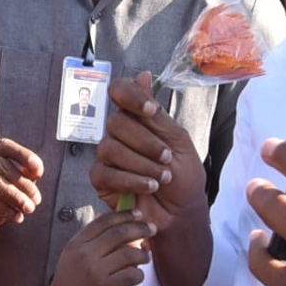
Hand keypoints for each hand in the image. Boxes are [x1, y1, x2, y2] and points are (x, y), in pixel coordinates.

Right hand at [0, 136, 43, 224]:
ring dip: (16, 198)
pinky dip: (5, 210)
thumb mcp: (13, 168)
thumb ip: (26, 169)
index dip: (25, 157)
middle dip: (25, 186)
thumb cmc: (2, 176)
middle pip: (6, 170)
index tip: (39, 171)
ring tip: (29, 208)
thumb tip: (36, 174)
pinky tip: (16, 216)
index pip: (9, 148)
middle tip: (36, 200)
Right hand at [30, 209, 153, 285]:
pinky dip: (139, 274)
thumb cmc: (69, 282)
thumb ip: (90, 238)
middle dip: (140, 228)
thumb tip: (109, 216)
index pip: (103, 221)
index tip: (138, 214)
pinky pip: (131, 275)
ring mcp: (95, 270)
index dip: (124, 215)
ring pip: (129, 254)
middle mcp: (85, 253)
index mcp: (77, 242)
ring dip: (142, 255)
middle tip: (152, 229)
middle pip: (119, 233)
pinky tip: (137, 276)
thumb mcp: (72, 254)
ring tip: (145, 257)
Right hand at [90, 72, 207, 231]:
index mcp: (137, 118)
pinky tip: (148, 187)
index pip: (119, 91)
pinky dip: (131, 181)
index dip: (131, 96)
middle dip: (146, 143)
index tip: (151, 111)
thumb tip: (143, 74)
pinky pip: (106, 173)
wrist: (182, 212)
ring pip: (110, 148)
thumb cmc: (183, 176)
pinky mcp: (101, 179)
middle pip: (116, 123)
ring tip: (162, 178)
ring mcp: (107, 156)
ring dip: (142, 165)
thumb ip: (157, 113)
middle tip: (167, 159)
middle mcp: (118, 133)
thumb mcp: (178, 141)